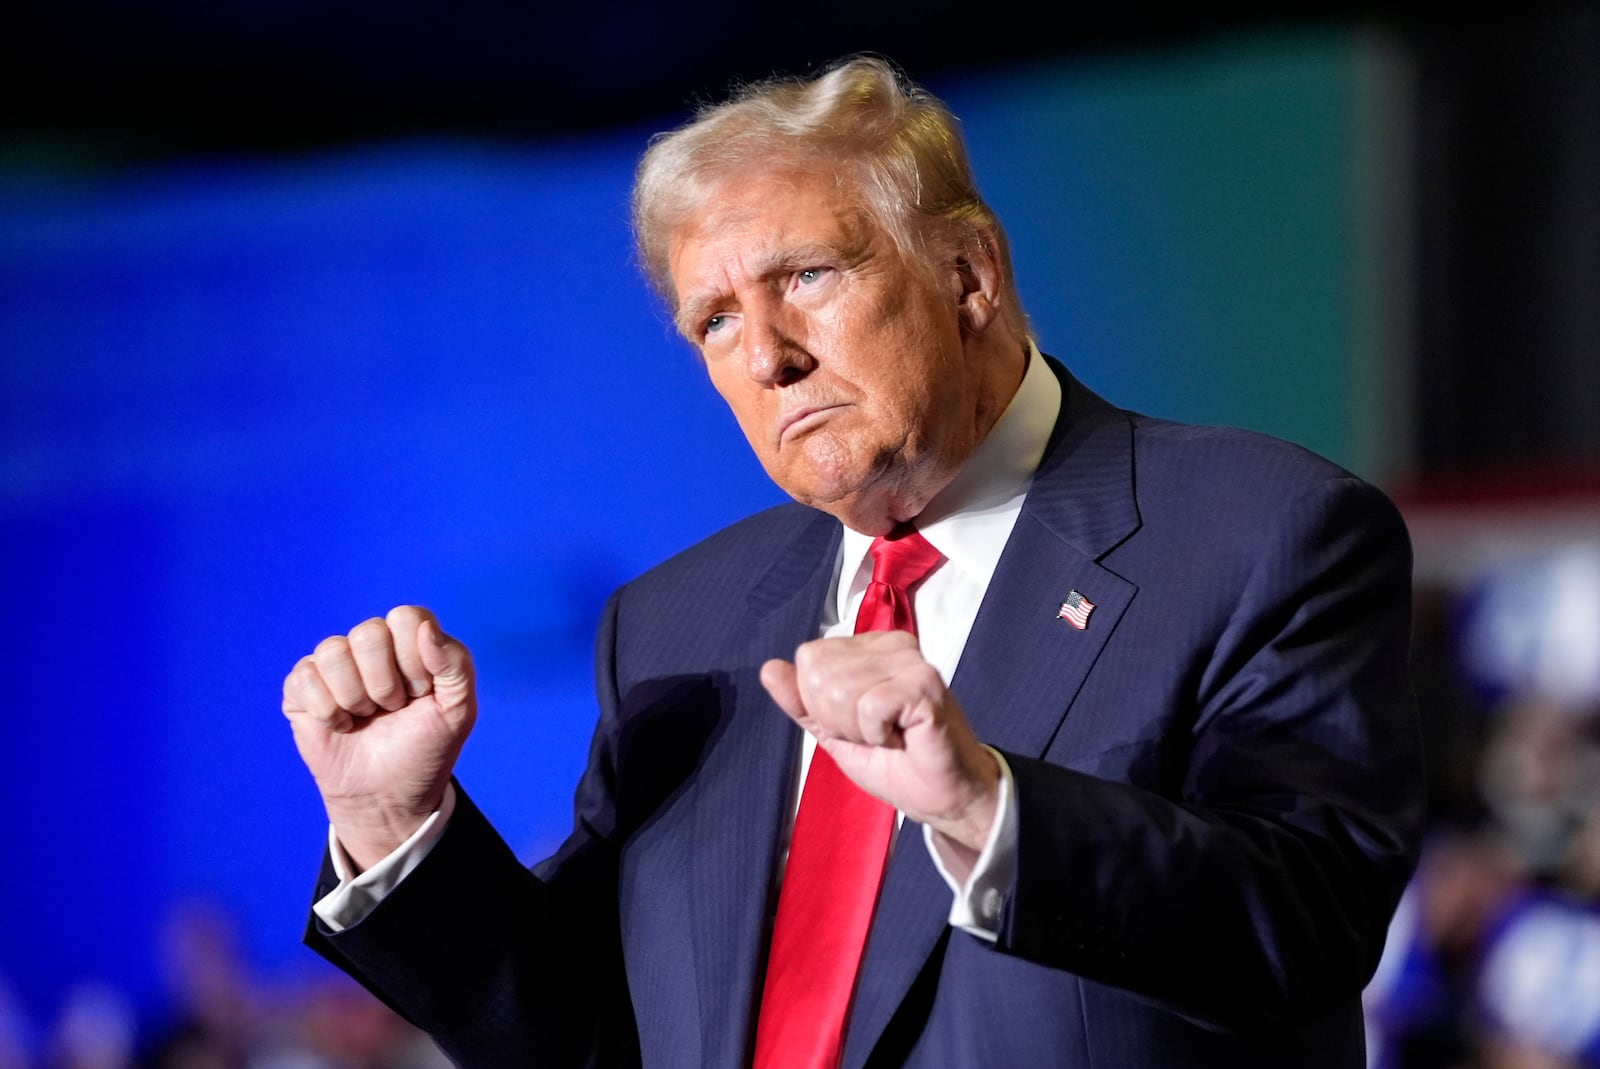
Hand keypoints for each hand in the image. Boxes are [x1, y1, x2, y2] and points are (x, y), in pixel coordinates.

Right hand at [282, 605, 475, 870]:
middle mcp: (372, 645)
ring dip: (355, 698)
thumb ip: (456, 663)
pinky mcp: (302, 687)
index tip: (422, 692)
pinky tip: (341, 726)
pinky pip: (305, 677)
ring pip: (333, 652)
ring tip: (366, 717)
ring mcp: (334, 664)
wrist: (390, 795)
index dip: (414, 660)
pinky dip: (328, 712)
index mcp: (411, 640)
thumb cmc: (426, 748)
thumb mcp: (458, 710)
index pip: (406, 617)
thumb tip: (425, 628)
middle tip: (392, 709)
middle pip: (368, 633)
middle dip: (385, 684)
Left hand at [760, 631, 999, 880]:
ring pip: (840, 689)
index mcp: (868, 647)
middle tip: (876, 733)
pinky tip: (902, 738)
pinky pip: (869, 705)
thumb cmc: (893, 761)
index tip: (858, 724)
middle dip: (839, 718)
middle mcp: (890, 643)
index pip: (809, 659)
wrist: (942, 796)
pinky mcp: (924, 683)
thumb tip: (768, 668)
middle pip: (819, 672)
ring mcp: (909, 660)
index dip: (822, 705)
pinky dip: (877, 734)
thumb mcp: (833, 732)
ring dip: (860, 729)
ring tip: (891, 736)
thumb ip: (801, 702)